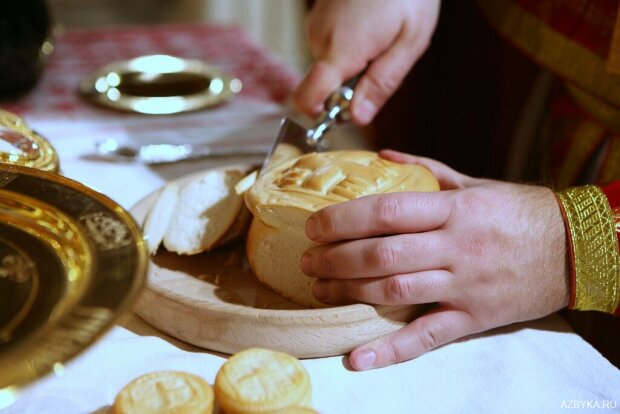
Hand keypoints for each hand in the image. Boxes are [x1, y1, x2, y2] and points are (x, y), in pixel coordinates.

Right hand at [293, 0, 439, 124]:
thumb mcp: (409, 43)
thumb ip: (382, 84)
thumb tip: (358, 119)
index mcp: (341, 50)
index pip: (307, 97)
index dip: (319, 115)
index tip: (342, 114)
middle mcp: (320, 38)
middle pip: (325, 84)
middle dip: (351, 85)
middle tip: (383, 60)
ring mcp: (316, 25)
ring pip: (329, 65)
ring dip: (353, 64)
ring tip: (380, 37)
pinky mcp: (318, 16)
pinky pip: (329, 46)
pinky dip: (348, 47)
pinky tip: (370, 26)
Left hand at [301, 150, 569, 369]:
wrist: (577, 249)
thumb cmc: (520, 212)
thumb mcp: (475, 182)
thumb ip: (426, 168)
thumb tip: (382, 156)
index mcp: (454, 209)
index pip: (387, 212)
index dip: (343, 220)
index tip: (314, 226)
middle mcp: (457, 247)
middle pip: (382, 254)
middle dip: (336, 259)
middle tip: (307, 260)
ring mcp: (464, 285)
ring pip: (396, 292)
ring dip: (350, 293)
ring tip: (319, 289)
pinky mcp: (473, 318)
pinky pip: (427, 337)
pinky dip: (390, 350)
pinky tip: (357, 357)